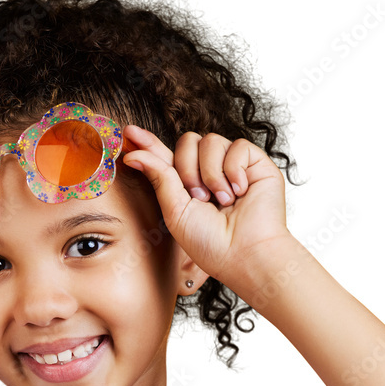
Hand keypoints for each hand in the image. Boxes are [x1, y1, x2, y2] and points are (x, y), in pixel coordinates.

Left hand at [120, 125, 291, 285]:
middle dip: (187, 169)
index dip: (149, 142)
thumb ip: (158, 178)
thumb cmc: (210, 243)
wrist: (244, 253)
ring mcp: (233, 165)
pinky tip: (240, 192)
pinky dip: (235, 170)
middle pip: (187, 141)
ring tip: (223, 201)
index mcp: (187, 184)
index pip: (166, 156)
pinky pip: (237, 146)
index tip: (128, 131)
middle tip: (199, 199)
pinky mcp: (256, 163)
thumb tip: (133, 154)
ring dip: (211, 174)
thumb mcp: (175, 211)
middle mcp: (210, 171)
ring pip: (210, 141)